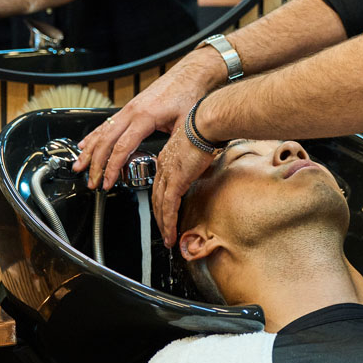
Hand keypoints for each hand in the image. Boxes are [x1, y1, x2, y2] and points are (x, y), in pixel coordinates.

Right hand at [74, 47, 223, 188]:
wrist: (190, 75)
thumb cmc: (189, 94)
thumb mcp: (186, 124)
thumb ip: (174, 145)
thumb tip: (169, 166)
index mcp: (144, 117)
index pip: (122, 147)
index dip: (112, 167)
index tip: (108, 182)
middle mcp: (132, 111)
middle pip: (106, 141)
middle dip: (96, 164)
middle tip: (91, 181)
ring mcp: (128, 109)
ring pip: (102, 132)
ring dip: (89, 151)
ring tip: (79, 166)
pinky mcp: (130, 108)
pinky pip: (106, 124)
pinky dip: (94, 136)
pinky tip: (85, 145)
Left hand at [151, 127, 216, 246]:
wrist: (205, 124)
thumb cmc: (205, 129)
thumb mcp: (197, 147)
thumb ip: (195, 160)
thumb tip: (201, 166)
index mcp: (167, 158)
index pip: (160, 185)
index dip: (160, 201)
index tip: (164, 211)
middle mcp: (163, 167)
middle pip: (156, 198)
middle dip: (159, 216)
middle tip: (164, 230)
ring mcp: (168, 174)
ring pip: (160, 206)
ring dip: (163, 224)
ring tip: (168, 238)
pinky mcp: (176, 181)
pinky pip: (169, 207)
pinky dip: (169, 223)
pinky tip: (171, 234)